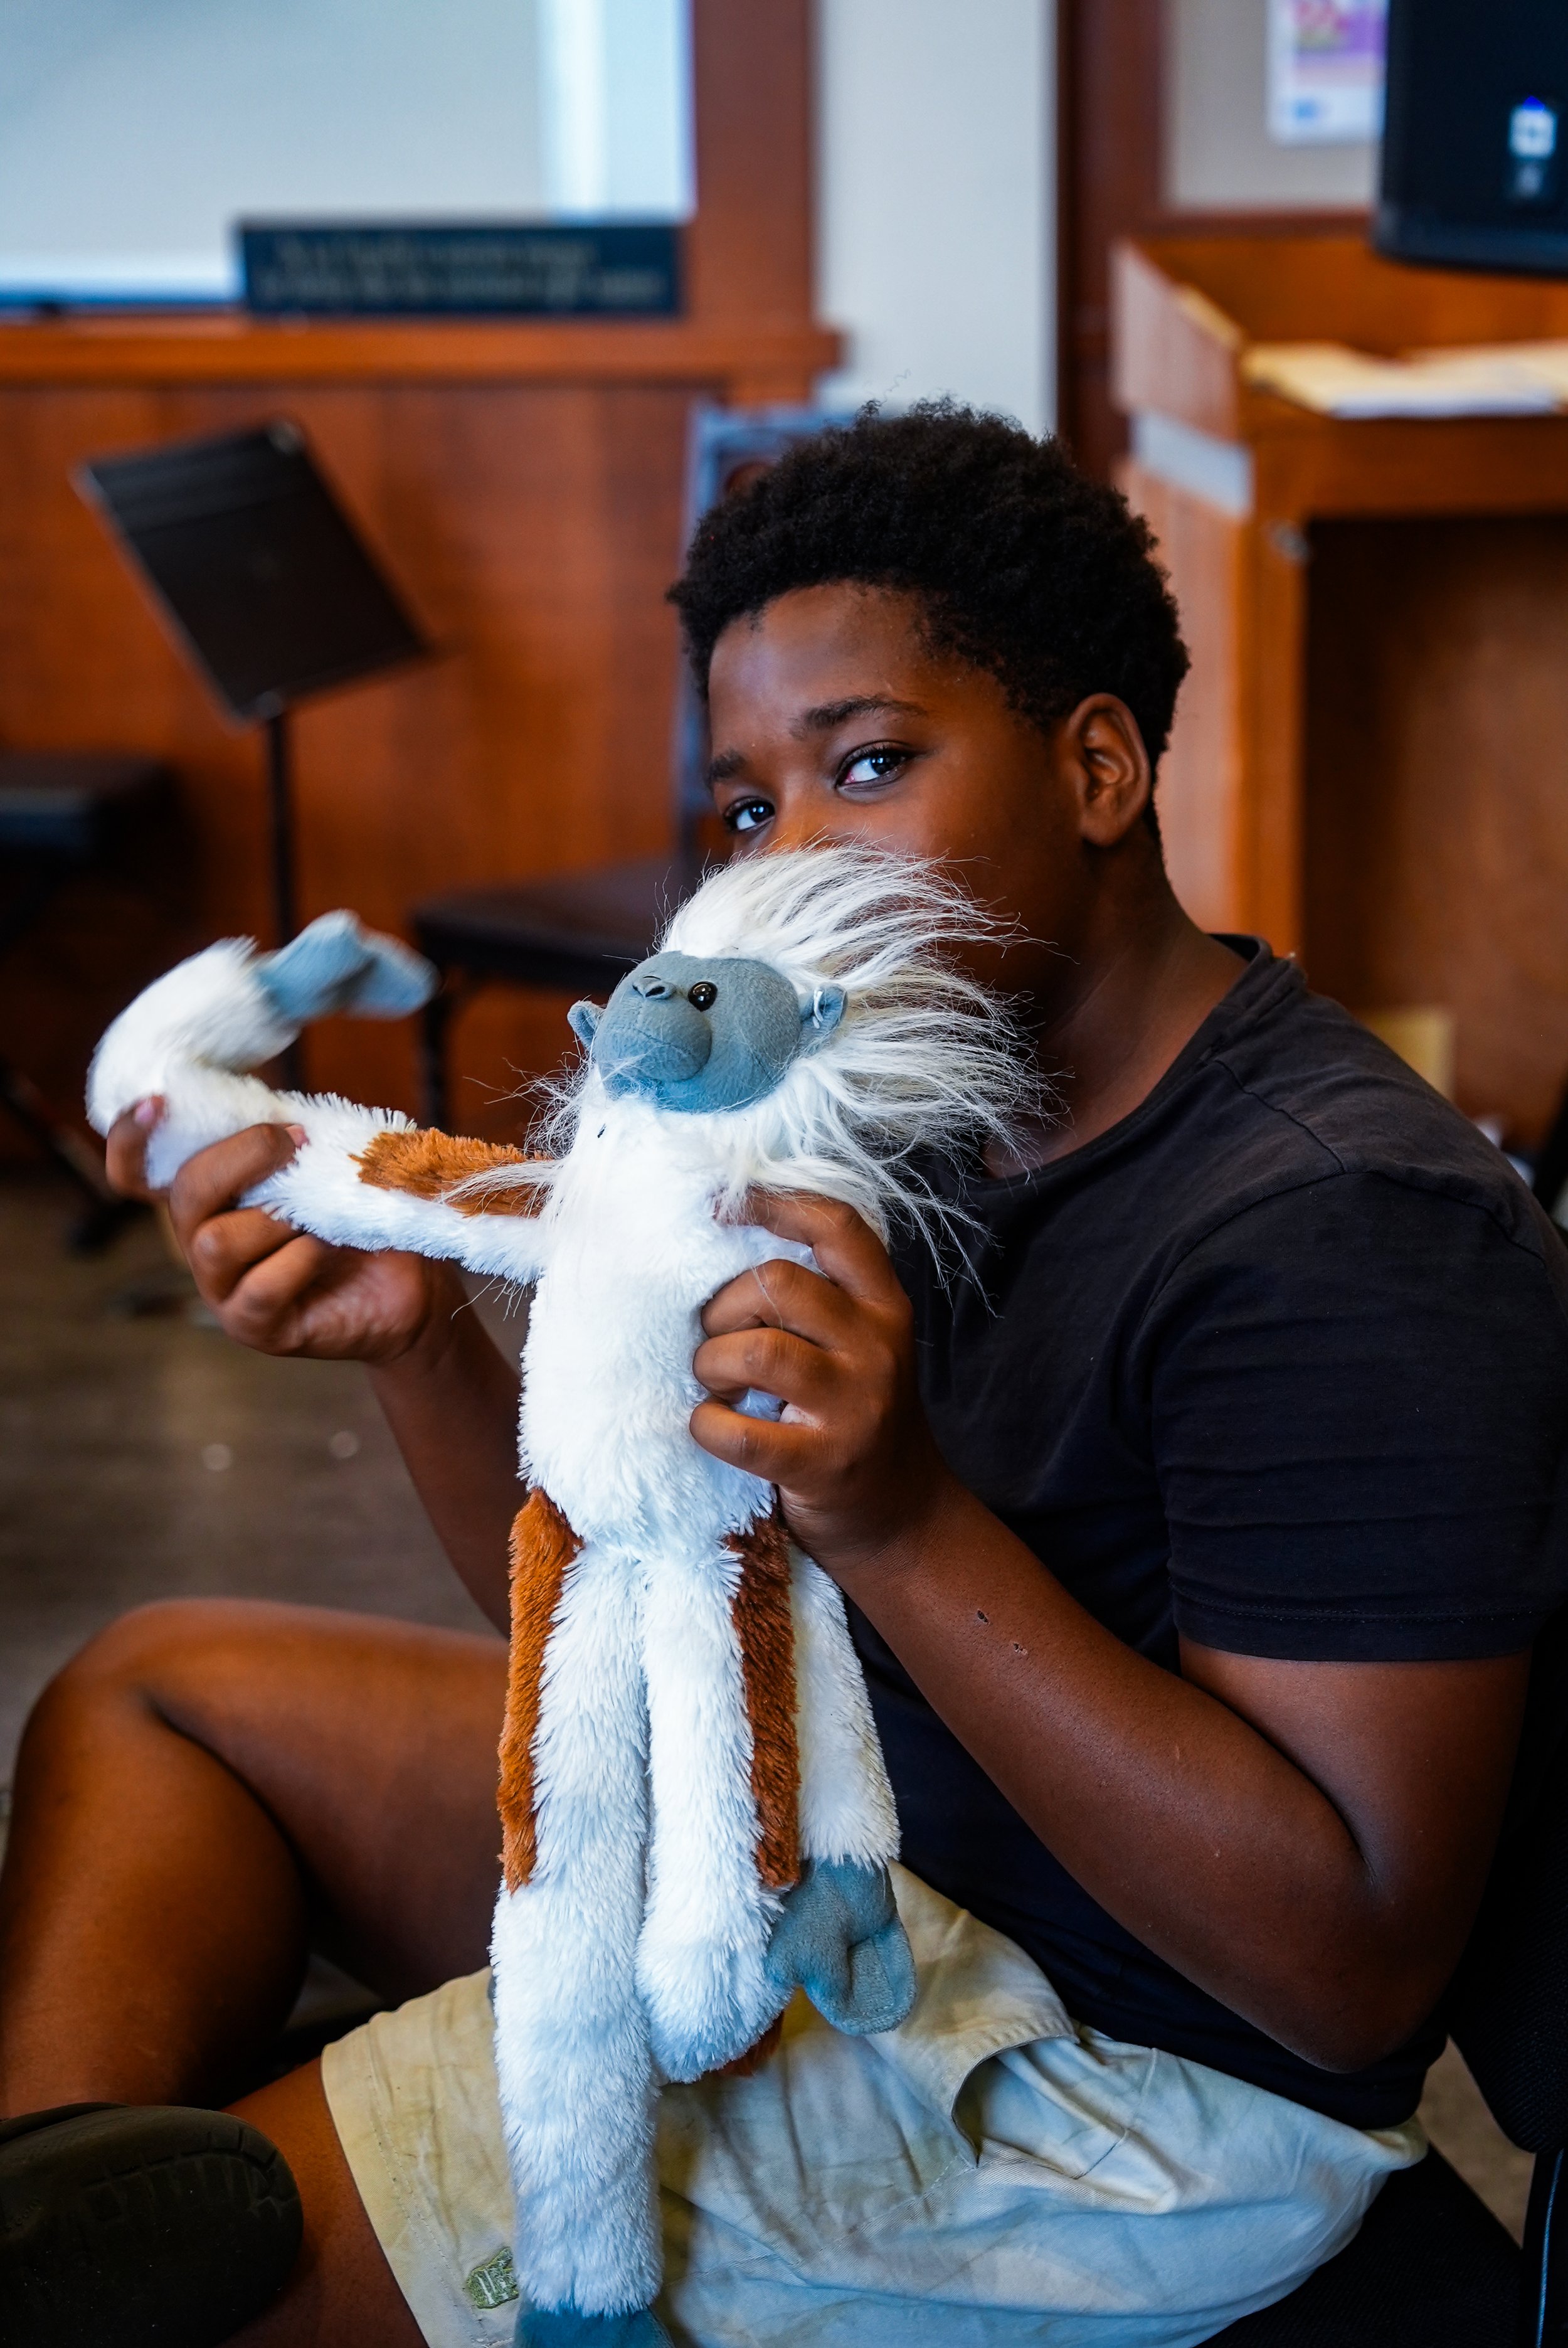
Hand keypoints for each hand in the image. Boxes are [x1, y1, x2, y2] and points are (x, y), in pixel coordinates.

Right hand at [106, 1100, 463, 1366]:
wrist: (411, 1284)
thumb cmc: (360, 1215)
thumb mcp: (324, 1162)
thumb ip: (290, 1135)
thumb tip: (285, 1109)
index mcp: (207, 1199)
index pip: (134, 1173)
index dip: (131, 1138)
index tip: (159, 1100)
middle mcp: (201, 1243)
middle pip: (183, 1196)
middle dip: (238, 1158)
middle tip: (294, 1141)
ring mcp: (224, 1291)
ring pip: (214, 1244)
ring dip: (271, 1215)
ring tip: (316, 1209)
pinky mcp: (256, 1327)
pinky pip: (261, 1288)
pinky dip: (298, 1258)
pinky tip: (326, 1245)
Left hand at [690, 1191, 954, 1574]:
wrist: (901, 1517)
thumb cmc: (857, 1415)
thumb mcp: (861, 1344)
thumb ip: (820, 1297)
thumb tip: (727, 1241)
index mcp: (884, 1306)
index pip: (837, 1228)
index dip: (774, 1204)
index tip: (722, 1207)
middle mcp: (877, 1347)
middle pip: (778, 1283)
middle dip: (724, 1306)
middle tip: (716, 1338)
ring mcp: (854, 1406)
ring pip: (756, 1350)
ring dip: (712, 1362)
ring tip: (715, 1383)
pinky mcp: (823, 1464)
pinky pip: (739, 1432)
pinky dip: (707, 1425)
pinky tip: (711, 1426)